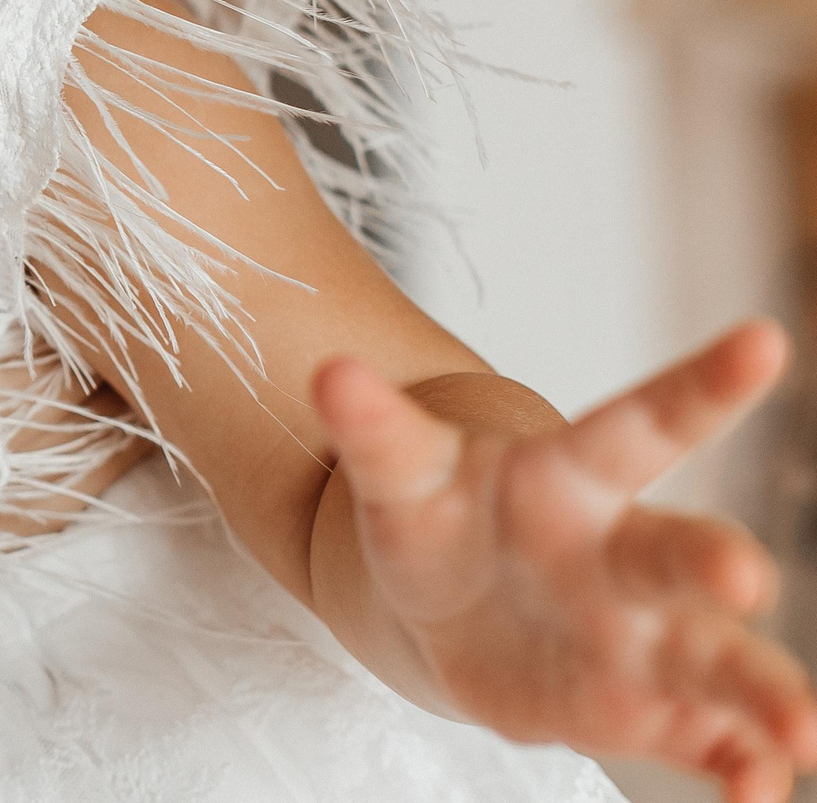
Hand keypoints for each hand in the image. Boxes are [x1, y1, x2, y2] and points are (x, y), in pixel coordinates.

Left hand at [314, 320, 816, 802]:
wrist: (440, 602)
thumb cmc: (440, 513)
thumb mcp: (401, 468)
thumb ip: (374, 428)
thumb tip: (329, 371)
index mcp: (572, 478)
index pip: (640, 422)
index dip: (699, 385)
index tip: (763, 340)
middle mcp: (624, 555)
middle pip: (676, 552)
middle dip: (713, 562)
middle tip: (743, 577)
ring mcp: (641, 636)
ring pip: (714, 660)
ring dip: (761, 693)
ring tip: (797, 729)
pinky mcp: (642, 709)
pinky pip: (702, 739)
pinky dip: (737, 765)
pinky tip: (758, 788)